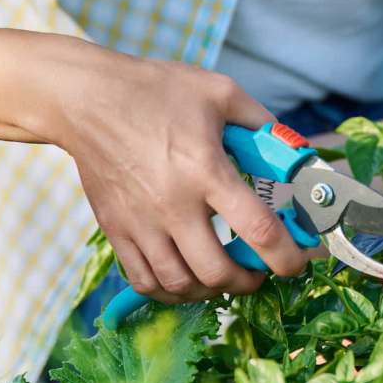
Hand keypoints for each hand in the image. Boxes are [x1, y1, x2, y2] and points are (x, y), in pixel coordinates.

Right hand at [50, 43, 308, 303]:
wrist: (86, 98)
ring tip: (224, 276)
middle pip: (217, 270)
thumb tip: (292, 152)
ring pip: (180, 284)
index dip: (286, 256)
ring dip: (210, 290)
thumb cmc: (155, 90)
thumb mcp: (220, 92)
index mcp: (206, 170)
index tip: (296, 262)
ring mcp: (140, 222)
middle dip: (248, 282)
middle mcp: (173, 204)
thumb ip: (261, 123)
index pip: (257, 230)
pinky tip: (187, 278)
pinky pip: (144, 281)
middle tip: (258, 272)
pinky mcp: (116, 230)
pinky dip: (171, 291)